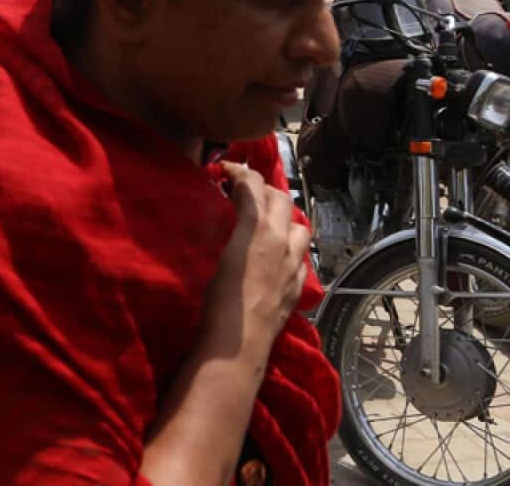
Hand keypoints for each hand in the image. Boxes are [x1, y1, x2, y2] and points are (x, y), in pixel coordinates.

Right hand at [203, 162, 309, 350]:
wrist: (237, 344)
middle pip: (280, 198)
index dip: (239, 172)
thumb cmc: (216, 301)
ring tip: (265, 220)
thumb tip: (223, 210)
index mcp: (257, 229)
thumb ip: (224, 227)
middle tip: (242, 192)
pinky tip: (276, 254)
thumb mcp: (214, 255)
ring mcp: (294, 263)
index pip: (253, 185)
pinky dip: (289, 244)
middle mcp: (282, 240)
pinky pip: (301, 253)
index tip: (225, 170)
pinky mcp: (298, 284)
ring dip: (283, 215)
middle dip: (262, 188)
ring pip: (299, 224)